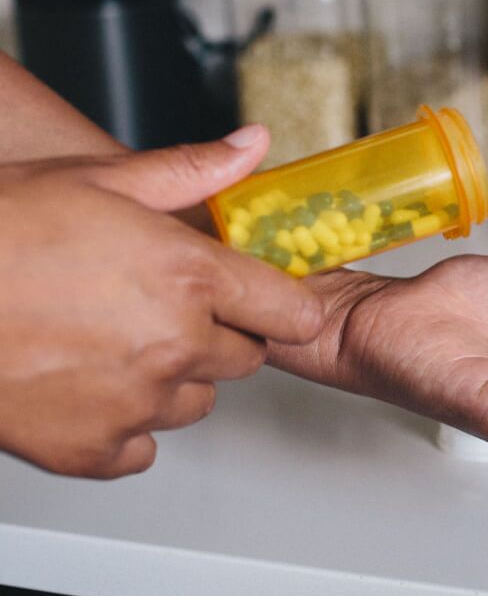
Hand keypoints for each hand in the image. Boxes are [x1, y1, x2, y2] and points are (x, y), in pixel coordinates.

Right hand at [0, 127, 323, 478]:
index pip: (291, 312)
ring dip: (171, 378)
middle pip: (245, 357)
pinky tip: (88, 387)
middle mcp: (175, 344)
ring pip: (196, 401)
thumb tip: (251, 146)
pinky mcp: (92, 449)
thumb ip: (191, 172)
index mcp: (189, 276)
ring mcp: (135, 403)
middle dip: (216, 333)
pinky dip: (123, 425)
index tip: (261, 300)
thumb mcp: (98, 178)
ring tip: (113, 342)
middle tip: (159, 307)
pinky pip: (142, 447)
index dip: (278, 303)